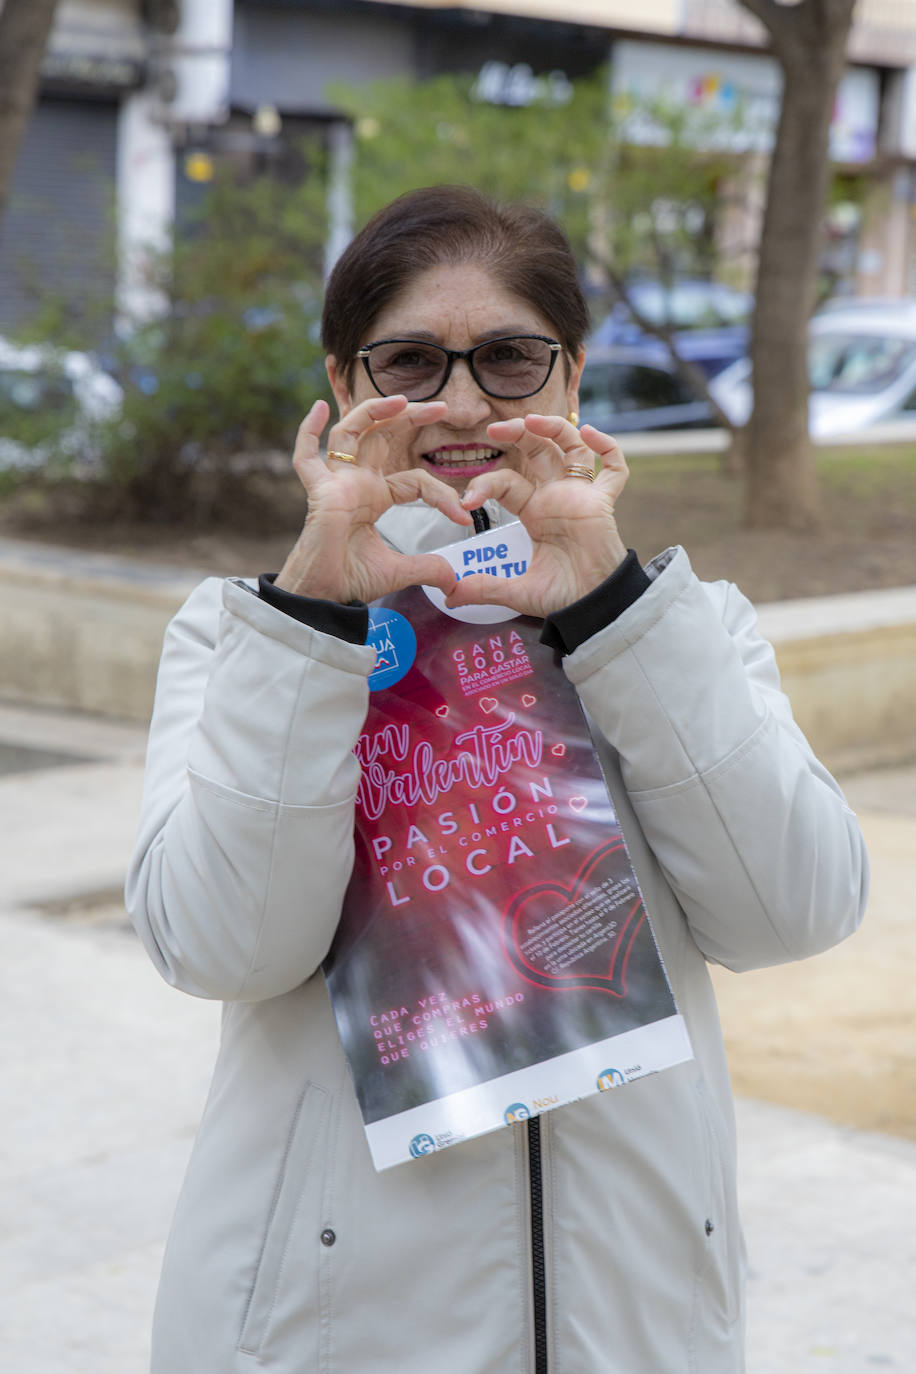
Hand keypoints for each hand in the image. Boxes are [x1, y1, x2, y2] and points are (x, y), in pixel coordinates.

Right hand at [275, 398, 472, 603]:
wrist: (324, 598)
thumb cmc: (351, 581)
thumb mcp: (399, 571)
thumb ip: (428, 569)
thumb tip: (454, 582)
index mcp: (374, 497)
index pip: (414, 480)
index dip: (441, 493)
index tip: (465, 517)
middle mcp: (356, 483)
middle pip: (383, 436)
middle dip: (411, 416)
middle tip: (443, 407)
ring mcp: (336, 484)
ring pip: (352, 433)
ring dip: (375, 412)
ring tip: (402, 400)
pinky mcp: (319, 493)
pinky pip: (306, 458)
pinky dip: (308, 432)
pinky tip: (320, 407)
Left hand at [445, 414, 628, 618]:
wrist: (593, 608)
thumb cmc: (561, 597)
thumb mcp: (515, 591)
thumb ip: (483, 588)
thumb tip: (448, 596)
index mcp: (534, 512)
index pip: (507, 481)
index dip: (485, 484)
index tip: (466, 501)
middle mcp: (557, 497)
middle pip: (539, 450)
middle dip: (519, 433)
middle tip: (494, 428)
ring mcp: (581, 497)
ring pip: (572, 448)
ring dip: (555, 429)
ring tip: (534, 419)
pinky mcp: (603, 504)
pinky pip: (614, 470)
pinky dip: (607, 448)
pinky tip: (590, 431)